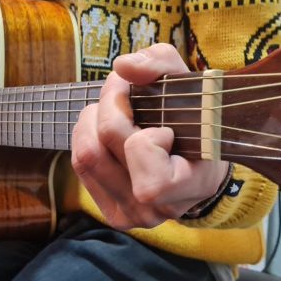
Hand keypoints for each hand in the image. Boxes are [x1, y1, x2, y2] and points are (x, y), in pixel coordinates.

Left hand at [71, 43, 228, 229]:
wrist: (200, 167)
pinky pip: (80, 167)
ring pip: (85, 155)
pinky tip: (107, 133)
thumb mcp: (189, 82)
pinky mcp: (112, 214)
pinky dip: (88, 138)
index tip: (162, 119)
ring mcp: (132, 215)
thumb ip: (160, 64)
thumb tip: (122, 66)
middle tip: (123, 88)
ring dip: (93, 120)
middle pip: (103, 145)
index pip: (143, 153)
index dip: (145, 131)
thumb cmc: (197, 122)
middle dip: (110, 105)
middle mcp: (158, 208)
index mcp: (189, 184)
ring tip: (114, 110)